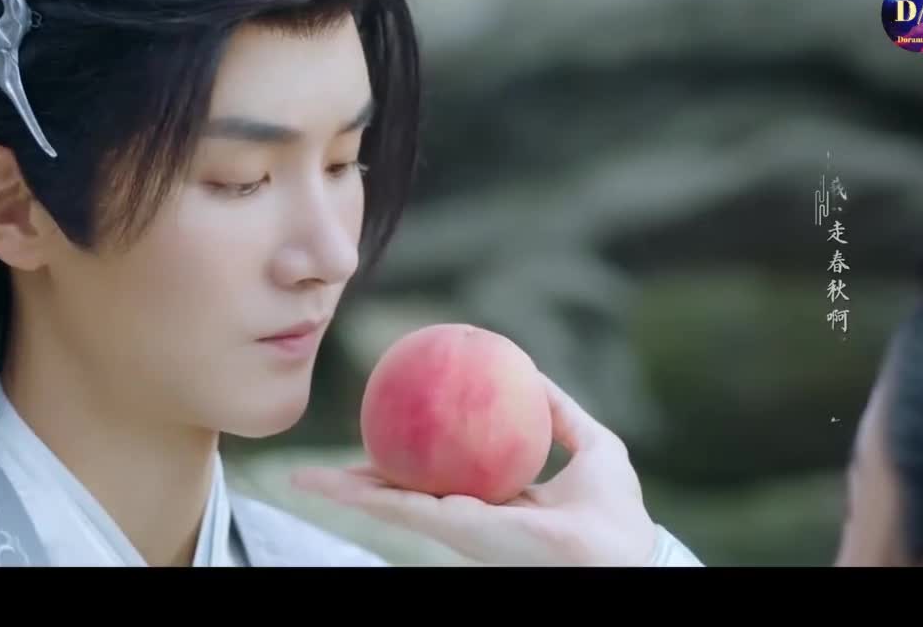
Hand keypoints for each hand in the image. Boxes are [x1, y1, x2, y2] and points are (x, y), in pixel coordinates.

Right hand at [290, 378, 658, 565]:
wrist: (619, 552)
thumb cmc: (615, 509)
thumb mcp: (591, 444)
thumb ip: (560, 410)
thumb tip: (530, 370)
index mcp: (488, 504)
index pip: (436, 482)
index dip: (406, 463)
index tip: (381, 439)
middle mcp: (464, 520)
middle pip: (401, 496)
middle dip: (360, 484)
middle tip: (321, 465)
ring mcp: (455, 529)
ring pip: (388, 506)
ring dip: (343, 493)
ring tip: (302, 478)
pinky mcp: (454, 531)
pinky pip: (400, 508)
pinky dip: (362, 497)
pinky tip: (329, 485)